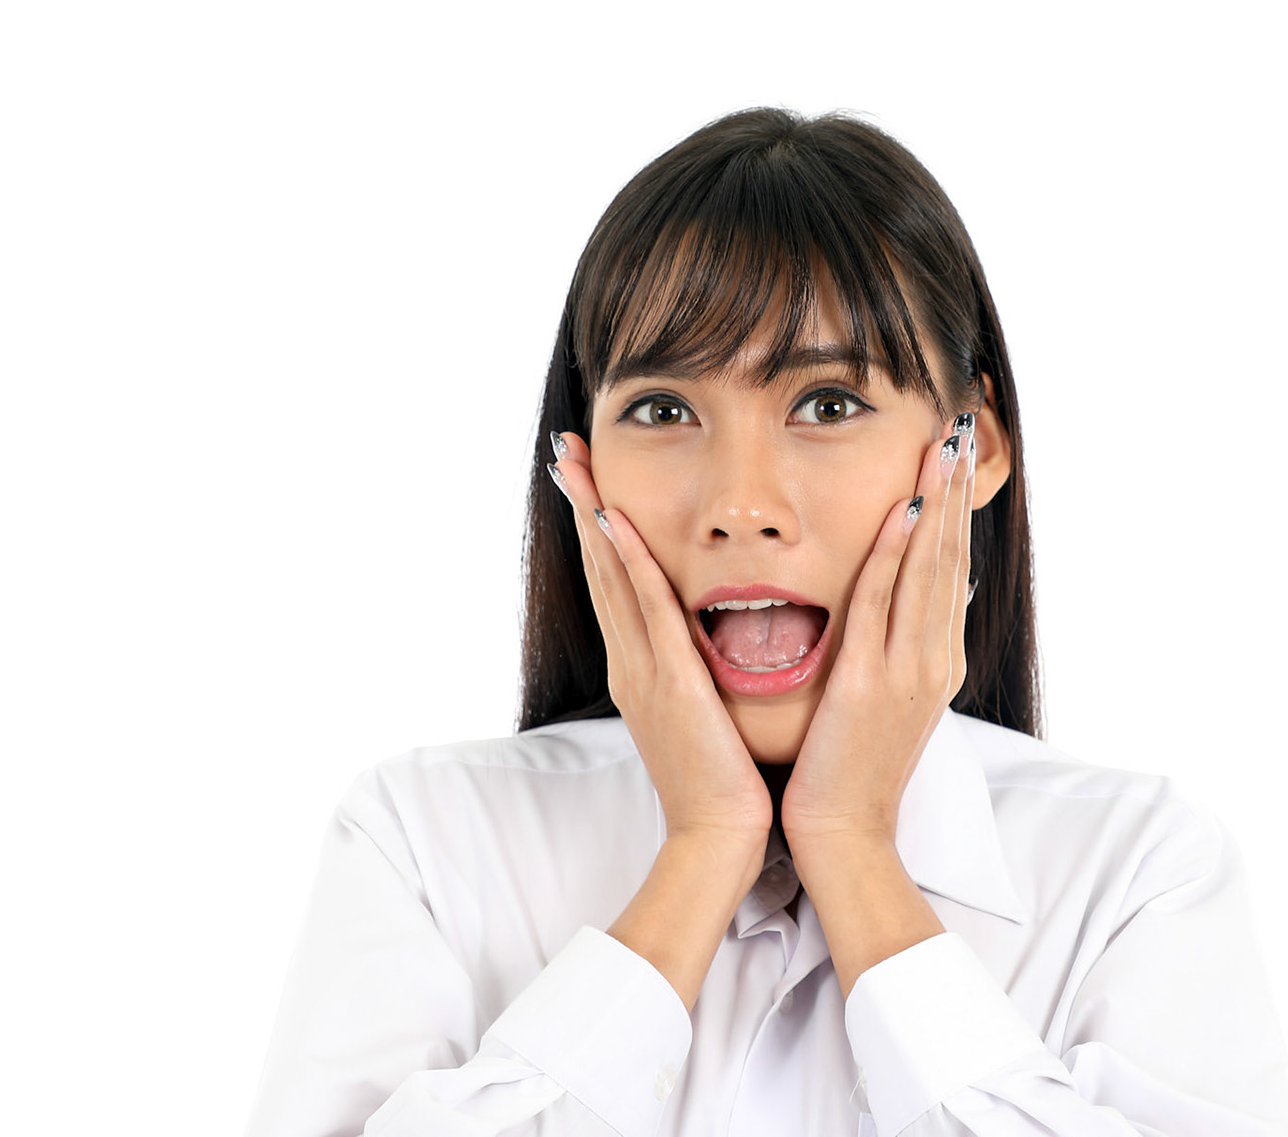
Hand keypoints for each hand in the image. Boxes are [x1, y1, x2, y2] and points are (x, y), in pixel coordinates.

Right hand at [547, 432, 772, 863]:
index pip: (615, 583)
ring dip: (593, 514)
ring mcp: (643, 671)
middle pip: (599, 568)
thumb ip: (698, 669)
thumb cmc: (722, 781)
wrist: (718, 838)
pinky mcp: (667, 683)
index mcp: (641, 669)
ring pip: (611, 577)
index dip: (601, 526)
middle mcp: (632, 662)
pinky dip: (626, 563)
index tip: (590, 477)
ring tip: (574, 463)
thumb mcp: (703, 712)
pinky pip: (645, 610)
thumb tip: (708, 636)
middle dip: (582, 505)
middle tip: (565, 449)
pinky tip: (614, 521)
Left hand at [780, 413, 976, 848]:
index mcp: (937, 660)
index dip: (955, 506)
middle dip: (955, 488)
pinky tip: (902, 510)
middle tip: (960, 426)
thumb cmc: (853, 768)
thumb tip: (920, 593)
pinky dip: (896, 553)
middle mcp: (934, 658)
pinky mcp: (873, 684)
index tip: (954, 453)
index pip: (949, 565)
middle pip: (949, 555)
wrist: (845, 834)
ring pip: (928, 568)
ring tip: (942, 446)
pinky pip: (886, 604)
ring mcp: (910, 670)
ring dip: (936, 502)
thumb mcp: (887, 698)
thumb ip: (901, 643)